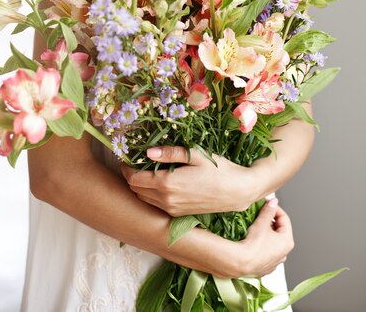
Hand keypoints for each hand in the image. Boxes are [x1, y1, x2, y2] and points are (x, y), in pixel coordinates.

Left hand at [121, 146, 256, 215]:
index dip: (127, 168)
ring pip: (144, 199)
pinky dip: (150, 195)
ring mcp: (172, 209)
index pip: (134, 179)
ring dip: (139, 187)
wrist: (238, 191)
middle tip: (133, 162)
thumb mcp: (195, 155)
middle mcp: (166, 200)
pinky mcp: (178, 214)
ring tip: (144, 171)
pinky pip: (155, 205)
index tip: (127, 157)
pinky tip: (158, 182)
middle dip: (131, 176)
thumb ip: (170, 153)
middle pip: (136, 190)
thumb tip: (147, 152)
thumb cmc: (219, 169)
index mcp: (168, 183)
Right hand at [236, 198, 293, 277]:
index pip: (284, 219)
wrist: (241, 262)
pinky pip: (266, 252)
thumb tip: (274, 201)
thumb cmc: (254, 243)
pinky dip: (262, 245)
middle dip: (270, 221)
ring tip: (256, 227)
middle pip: (279, 231)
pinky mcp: (266, 267)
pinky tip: (253, 241)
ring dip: (266, 233)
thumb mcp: (261, 223)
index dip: (275, 209)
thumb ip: (269, 210)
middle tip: (260, 215)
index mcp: (287, 241)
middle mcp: (284, 253)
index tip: (267, 204)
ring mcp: (275, 262)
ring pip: (273, 242)